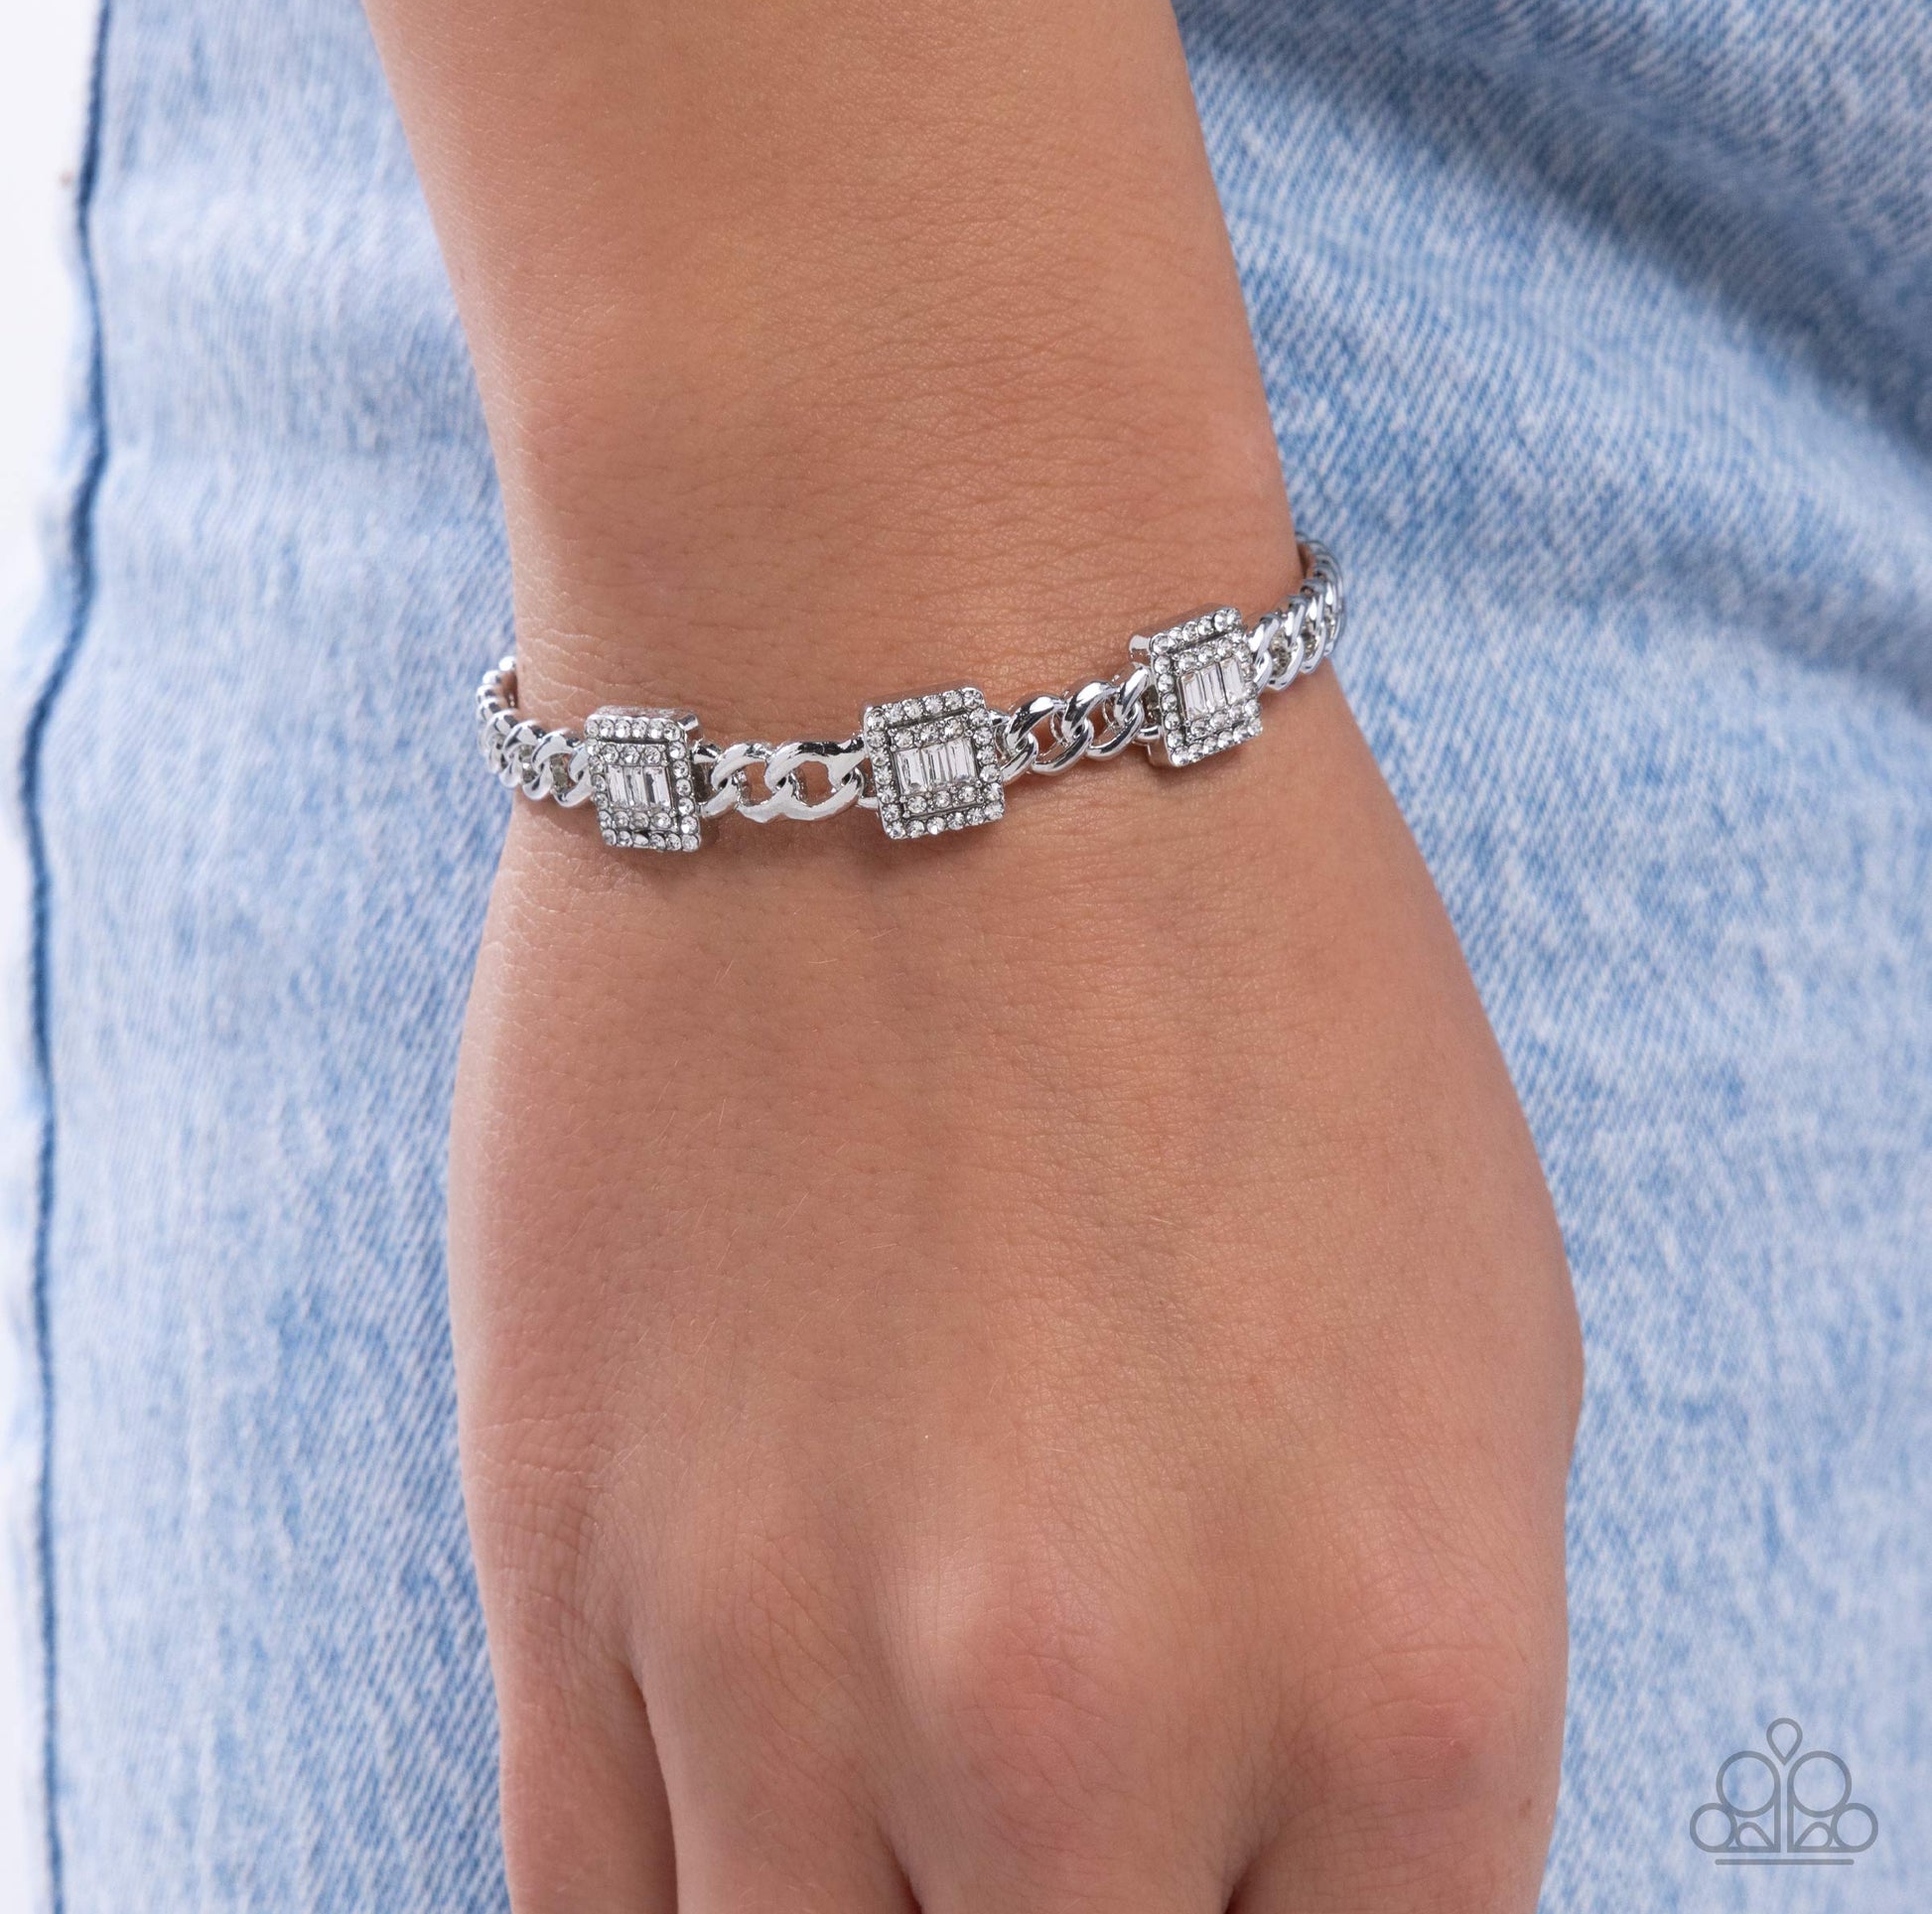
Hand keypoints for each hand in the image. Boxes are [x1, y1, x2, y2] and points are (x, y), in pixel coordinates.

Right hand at [451, 666, 1580, 1911]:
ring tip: (907, 1787)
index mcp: (1406, 1688)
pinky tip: (751, 1814)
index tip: (1215, 1877)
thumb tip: (1264, 1889)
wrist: (917, 663)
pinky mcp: (565, 1569)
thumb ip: (1385, 1707)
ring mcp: (798, 1670)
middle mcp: (1096, 1740)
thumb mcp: (1475, 1355)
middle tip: (1069, 1816)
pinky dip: (697, 1902)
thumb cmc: (1245, 966)